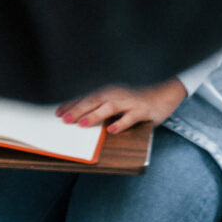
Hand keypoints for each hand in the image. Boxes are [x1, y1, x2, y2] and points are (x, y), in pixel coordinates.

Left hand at [56, 79, 186, 134]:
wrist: (165, 93)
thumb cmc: (136, 99)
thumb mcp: (117, 99)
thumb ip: (101, 106)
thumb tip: (79, 116)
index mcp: (109, 91)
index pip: (86, 97)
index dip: (71, 104)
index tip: (57, 112)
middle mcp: (117, 94)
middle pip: (94, 100)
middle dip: (78, 109)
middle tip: (63, 119)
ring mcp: (130, 102)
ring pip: (110, 107)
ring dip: (95, 115)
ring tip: (83, 124)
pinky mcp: (143, 110)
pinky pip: (131, 118)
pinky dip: (121, 123)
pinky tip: (112, 130)